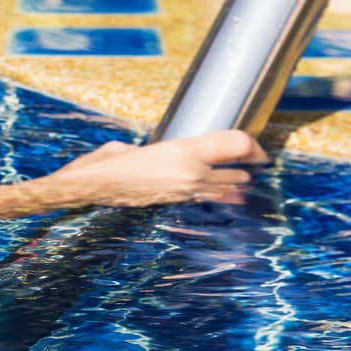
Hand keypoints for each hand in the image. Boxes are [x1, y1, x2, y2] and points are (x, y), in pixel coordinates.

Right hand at [38, 129, 268, 207]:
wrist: (91, 189)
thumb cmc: (108, 161)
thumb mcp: (141, 145)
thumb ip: (166, 149)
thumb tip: (175, 154)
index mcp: (184, 151)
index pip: (238, 145)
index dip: (255, 147)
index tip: (259, 150)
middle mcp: (192, 174)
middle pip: (239, 170)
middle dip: (247, 166)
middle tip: (252, 160)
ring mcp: (186, 193)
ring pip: (228, 189)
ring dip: (236, 183)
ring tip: (239, 176)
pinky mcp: (178, 205)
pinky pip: (209, 199)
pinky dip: (219, 194)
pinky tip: (220, 192)